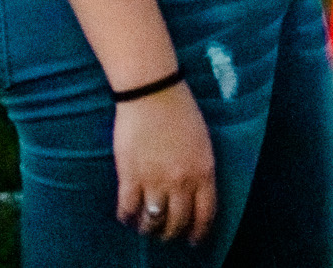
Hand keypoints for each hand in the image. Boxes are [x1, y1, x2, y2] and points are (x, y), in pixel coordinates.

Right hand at [113, 82, 216, 243]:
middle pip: (177, 223)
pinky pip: (128, 209)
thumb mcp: (203, 142)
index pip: (205, 214)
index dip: (199, 231)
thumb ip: (201, 169)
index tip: (193, 239)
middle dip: (171, 233)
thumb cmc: (180, 110)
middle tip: (165, 233)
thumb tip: (195, 192)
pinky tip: (127, 214)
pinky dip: (127, 216)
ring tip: (146, 226)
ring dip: (149, 228)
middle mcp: (181, 182)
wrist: (152, 92)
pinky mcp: (131, 176)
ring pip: (153, 222)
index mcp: (203, 172)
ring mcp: (155, 181)